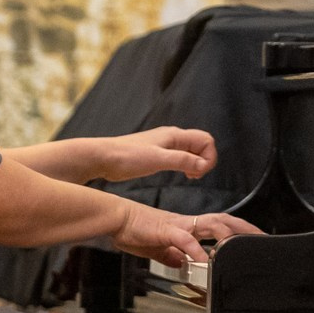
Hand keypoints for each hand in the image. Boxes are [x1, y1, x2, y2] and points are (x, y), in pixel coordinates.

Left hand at [93, 126, 217, 182]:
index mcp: (174, 136)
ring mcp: (164, 146)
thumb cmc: (127, 156)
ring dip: (196, 163)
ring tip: (191, 176)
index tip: (201, 171)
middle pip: (200, 145)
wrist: (104, 158)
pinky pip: (180, 157)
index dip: (209, 156)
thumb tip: (203, 164)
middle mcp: (171, 138)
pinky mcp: (157, 154)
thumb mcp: (159, 159)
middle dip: (205, 160)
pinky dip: (186, 165)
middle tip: (196, 175)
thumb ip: (182, 161)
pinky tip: (182, 175)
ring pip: (191, 152)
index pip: (206, 140)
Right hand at [111, 203, 260, 266]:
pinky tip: (204, 260)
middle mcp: (187, 222)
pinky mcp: (166, 230)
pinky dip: (197, 249)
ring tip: (239, 249)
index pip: (220, 224)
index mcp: (186, 226)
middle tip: (262, 239)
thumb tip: (182, 263)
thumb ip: (170, 255)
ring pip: (211, 225)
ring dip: (228, 237)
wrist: (116, 218)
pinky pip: (185, 239)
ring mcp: (178, 225)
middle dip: (245, 229)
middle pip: (224, 221)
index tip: (255, 238)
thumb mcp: (156, 248)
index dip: (240, 229)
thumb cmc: (133, 230)